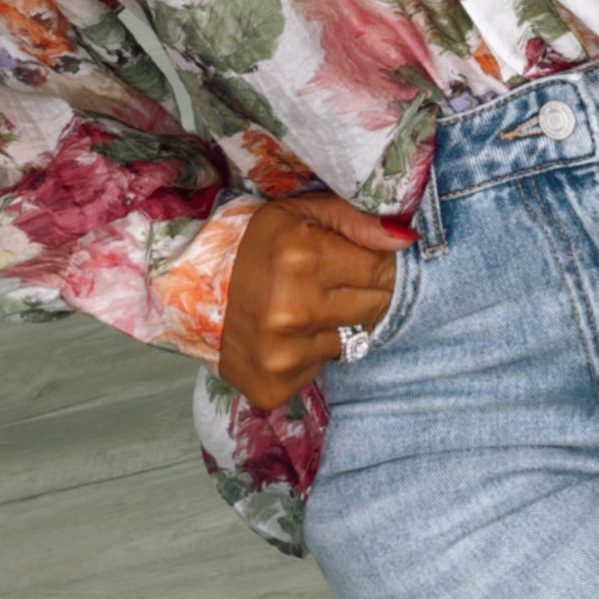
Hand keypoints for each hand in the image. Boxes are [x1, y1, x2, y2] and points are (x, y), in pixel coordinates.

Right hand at [218, 193, 415, 407]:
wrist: (193, 292)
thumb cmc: (255, 247)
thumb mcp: (301, 213)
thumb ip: (356, 219)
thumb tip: (406, 238)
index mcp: (303, 259)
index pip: (379, 268)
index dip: (374, 263)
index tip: (358, 261)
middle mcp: (294, 310)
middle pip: (373, 307)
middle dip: (362, 293)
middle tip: (335, 283)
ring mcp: (283, 353)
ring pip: (351, 340)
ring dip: (338, 323)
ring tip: (307, 307)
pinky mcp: (275, 384)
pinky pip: (322, 368)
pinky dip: (313, 352)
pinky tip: (290, 335)